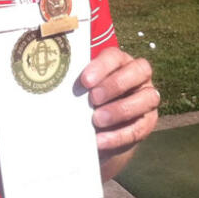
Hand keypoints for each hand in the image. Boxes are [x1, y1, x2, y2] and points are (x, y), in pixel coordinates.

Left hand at [78, 47, 159, 177]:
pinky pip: (140, 128)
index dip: (102, 66)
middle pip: (139, 70)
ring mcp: (147, 98)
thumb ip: (74, 90)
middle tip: (93, 99)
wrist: (97, 134)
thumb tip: (50, 89)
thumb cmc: (84, 105)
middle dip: (116, 84)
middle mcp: (138, 76)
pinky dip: (119, 136)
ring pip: (148, 97)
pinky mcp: (148, 122)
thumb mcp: (79, 95)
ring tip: (97, 120)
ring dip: (121, 109)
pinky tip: (100, 141)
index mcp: (119, 62)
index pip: (115, 56)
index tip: (85, 81)